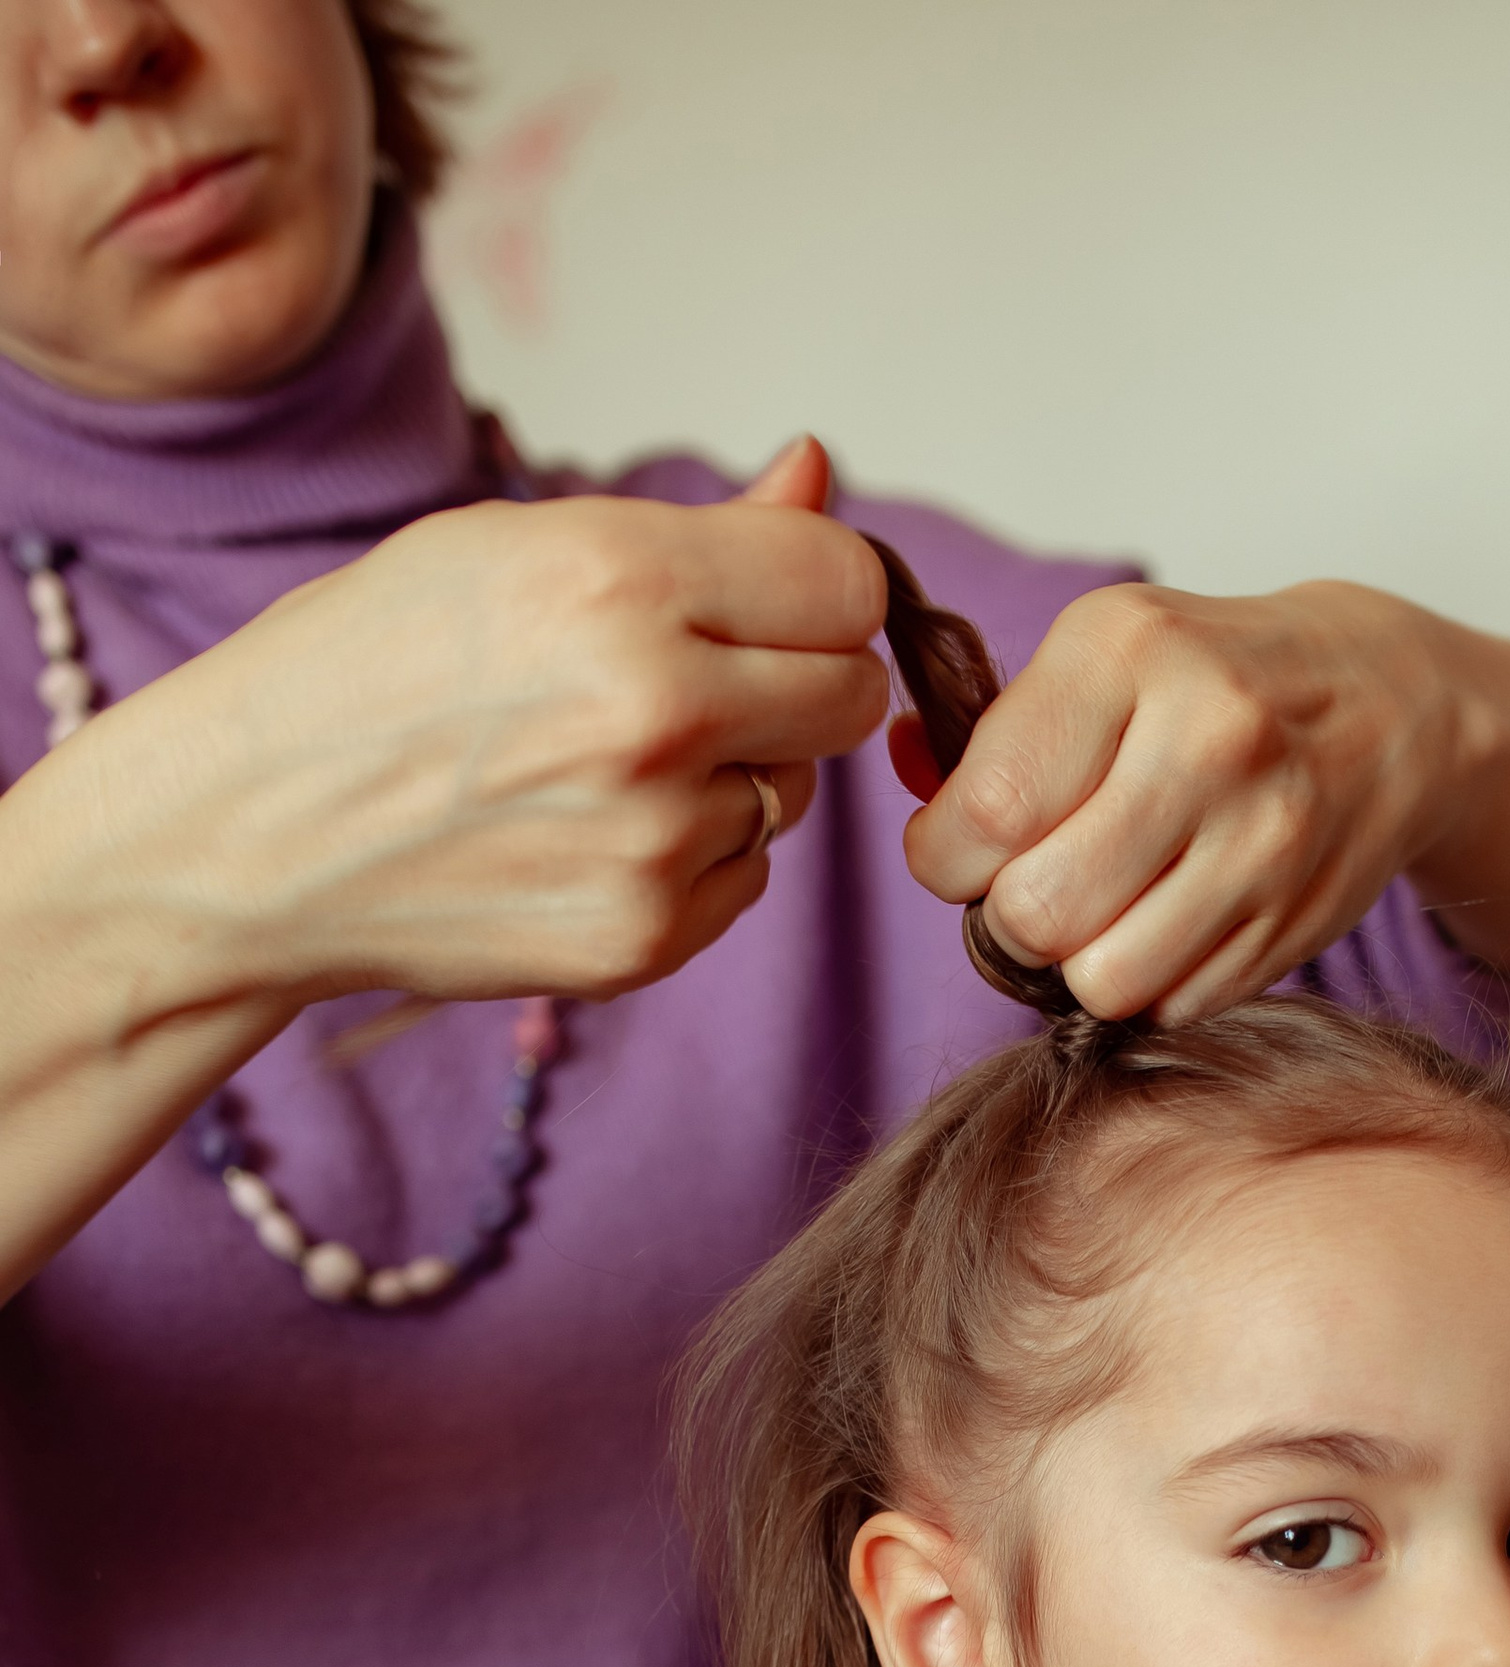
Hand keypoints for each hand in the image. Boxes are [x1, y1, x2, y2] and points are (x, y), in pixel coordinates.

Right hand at [57, 429, 888, 1012]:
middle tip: (694, 679)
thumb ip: (696, 532)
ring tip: (594, 761)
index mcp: (619, 578)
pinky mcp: (646, 937)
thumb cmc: (365, 671)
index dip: (814, 588)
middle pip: (851, 694)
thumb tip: (815, 477)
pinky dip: (688, 854)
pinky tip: (580, 832)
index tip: (766, 599)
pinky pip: (744, 877)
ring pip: (793, 792)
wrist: (248, 836)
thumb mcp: (510, 548)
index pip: (846, 582)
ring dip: (731, 773)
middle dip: (796, 680)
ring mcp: (656, 837)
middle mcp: (656, 709)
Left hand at [895, 578, 1509, 1019]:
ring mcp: (1265, 837)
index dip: (946, 861)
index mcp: (1129, 652)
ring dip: (1083, 964)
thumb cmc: (1214, 680)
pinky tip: (1174, 918)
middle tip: (1038, 887)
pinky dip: (1156, 980)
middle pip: (1038, 914)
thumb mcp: (1103, 656)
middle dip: (1014, 919)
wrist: (1390, 706)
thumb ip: (994, 727)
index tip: (962, 853)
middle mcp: (1208, 738)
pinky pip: (1174, 1002)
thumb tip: (902, 768)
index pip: (984, 815)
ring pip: (1104, 981)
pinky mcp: (1298, 918)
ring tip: (1106, 908)